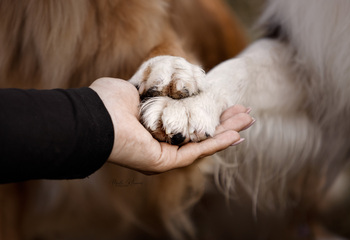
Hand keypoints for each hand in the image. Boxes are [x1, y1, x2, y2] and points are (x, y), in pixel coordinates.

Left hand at [90, 78, 253, 173]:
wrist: (95, 118)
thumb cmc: (107, 102)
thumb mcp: (132, 89)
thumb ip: (149, 89)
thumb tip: (156, 84)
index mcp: (154, 127)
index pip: (187, 120)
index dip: (207, 111)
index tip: (223, 102)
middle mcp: (161, 143)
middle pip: (200, 132)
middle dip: (223, 122)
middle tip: (244, 113)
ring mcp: (165, 154)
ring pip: (203, 143)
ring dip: (227, 132)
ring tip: (249, 120)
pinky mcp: (166, 162)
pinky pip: (197, 151)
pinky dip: (217, 143)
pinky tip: (236, 134)